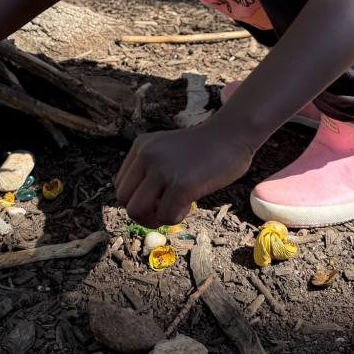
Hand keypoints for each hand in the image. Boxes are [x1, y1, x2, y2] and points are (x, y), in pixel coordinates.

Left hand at [113, 119, 254, 228]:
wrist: (232, 135)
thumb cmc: (204, 148)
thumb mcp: (166, 151)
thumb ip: (150, 170)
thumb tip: (139, 206)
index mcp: (140, 147)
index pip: (121, 186)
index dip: (138, 199)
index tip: (159, 196)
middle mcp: (146, 156)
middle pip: (123, 200)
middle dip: (143, 212)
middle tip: (166, 208)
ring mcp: (162, 169)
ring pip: (136, 211)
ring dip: (156, 218)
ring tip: (176, 207)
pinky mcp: (180, 184)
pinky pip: (165, 216)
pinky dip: (176, 217)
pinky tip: (190, 204)